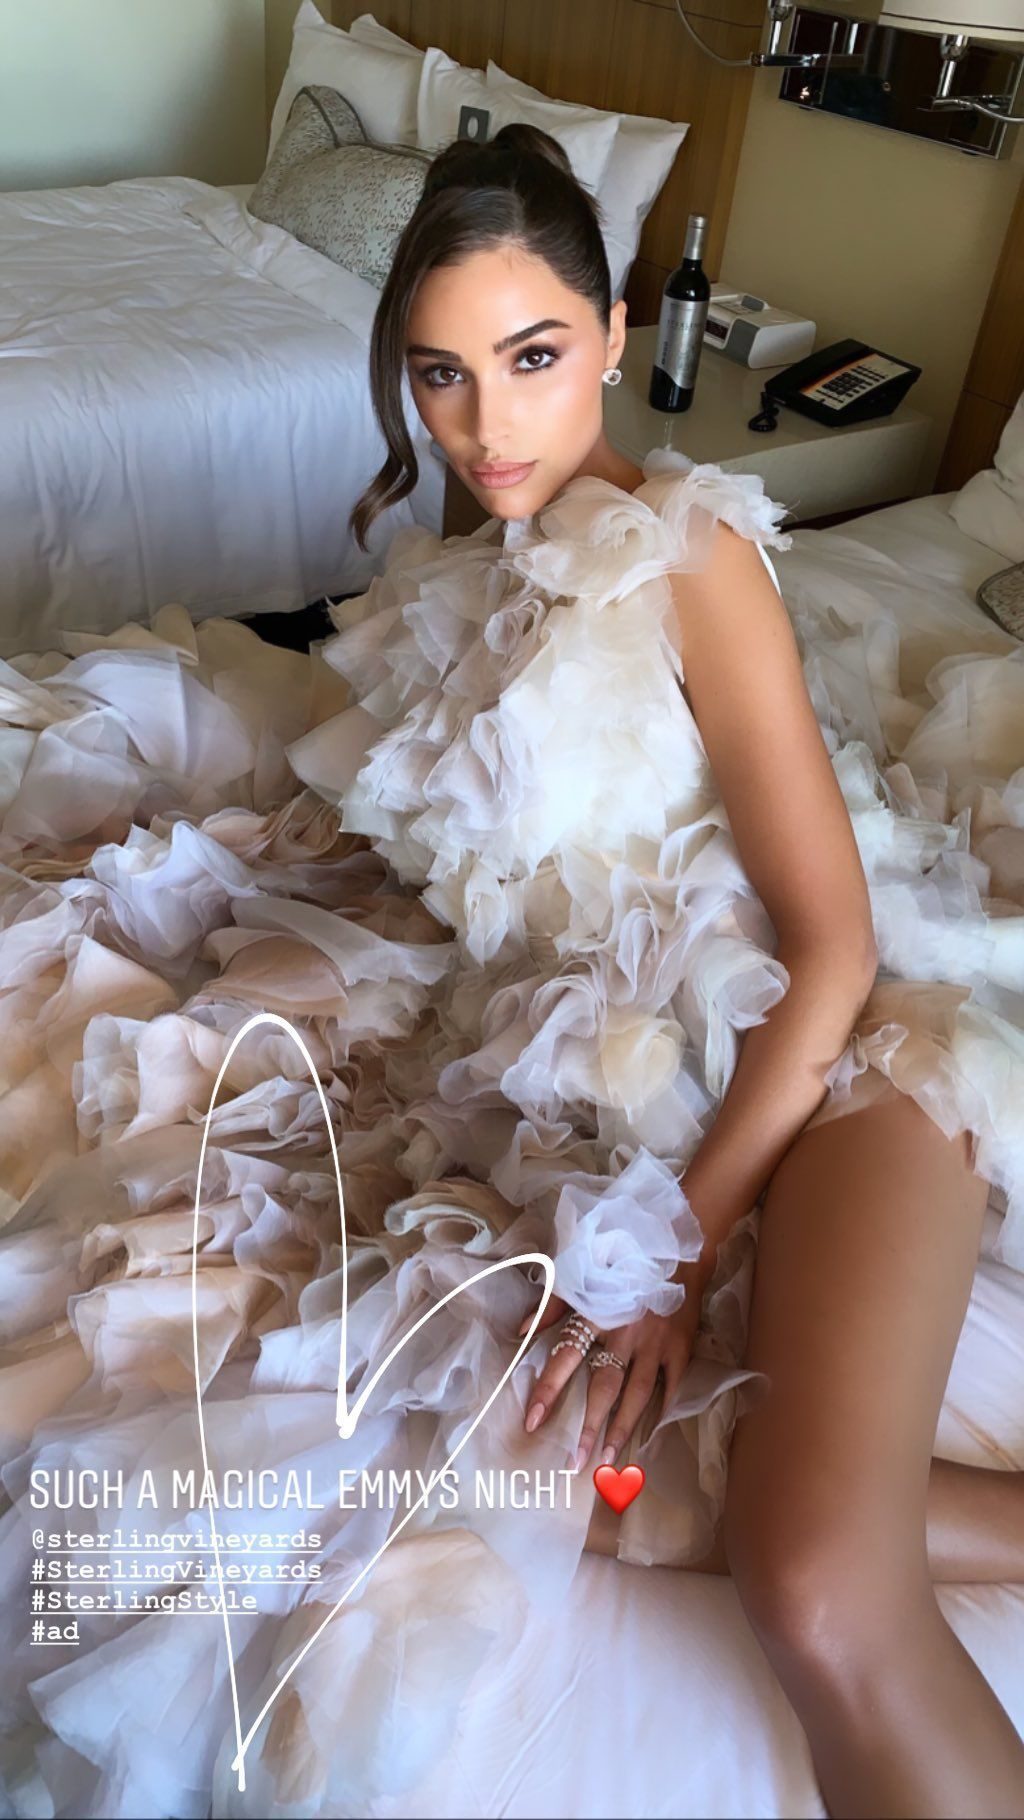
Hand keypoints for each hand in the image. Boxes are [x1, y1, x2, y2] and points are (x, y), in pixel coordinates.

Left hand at [517, 1253, 712, 1473]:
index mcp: (596, 1314)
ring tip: (607, 1460)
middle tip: (573, 1462)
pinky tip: (651, 1436)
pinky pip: (672, 1385)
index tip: (533, 1421)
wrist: (676, 1248)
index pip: (566, 1358)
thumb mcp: (581, 1273)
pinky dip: (663, 1410)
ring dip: (621, 1428)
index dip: (549, 1390)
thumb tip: (520, 1330)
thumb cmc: (621, 1262)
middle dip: (587, 1426)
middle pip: (603, 1386)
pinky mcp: (681, 1347)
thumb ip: (551, 1304)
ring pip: (637, 1394)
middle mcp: (624, 1333)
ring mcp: (655, 1343)